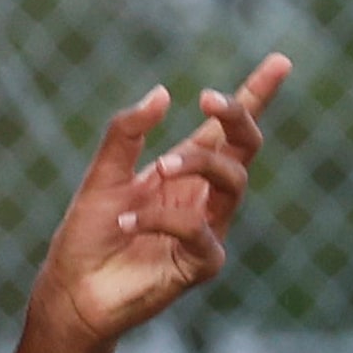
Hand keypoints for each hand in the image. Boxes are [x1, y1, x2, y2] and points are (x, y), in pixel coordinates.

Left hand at [31, 53, 292, 350]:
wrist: (72, 291)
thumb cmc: (88, 234)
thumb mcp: (102, 176)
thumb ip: (126, 135)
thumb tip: (162, 93)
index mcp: (184, 170)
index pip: (228, 129)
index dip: (256, 95)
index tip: (280, 61)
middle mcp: (203, 196)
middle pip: (245, 147)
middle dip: (237, 117)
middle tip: (209, 99)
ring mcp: (208, 229)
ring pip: (234, 181)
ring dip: (198, 164)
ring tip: (158, 166)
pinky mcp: (201, 264)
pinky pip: (200, 230)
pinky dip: (163, 219)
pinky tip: (127, 222)